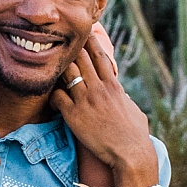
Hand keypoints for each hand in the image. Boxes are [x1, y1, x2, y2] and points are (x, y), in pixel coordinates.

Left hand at [51, 40, 157, 186]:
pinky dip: (52, 93)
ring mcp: (85, 101)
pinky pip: (57, 97)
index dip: (91, 42)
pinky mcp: (74, 115)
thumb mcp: (134, 111)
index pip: (100, 56)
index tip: (84, 32)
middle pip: (81, 59)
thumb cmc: (136, 136)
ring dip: (59, 68)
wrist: (130, 154)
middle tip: (59, 39)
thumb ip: (124, 99)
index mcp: (113, 86)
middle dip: (71, 48)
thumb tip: (123, 97)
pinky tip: (51, 95)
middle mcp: (98, 89)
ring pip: (67, 73)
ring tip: (50, 62)